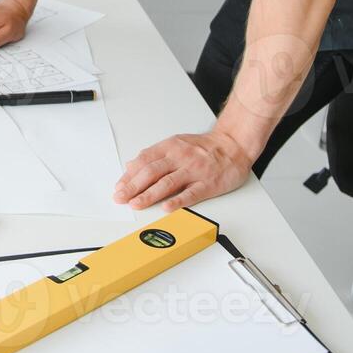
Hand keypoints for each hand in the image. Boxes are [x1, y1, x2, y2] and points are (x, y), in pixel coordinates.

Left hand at [112, 130, 254, 211]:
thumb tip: (131, 166)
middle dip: (133, 186)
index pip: (144, 161)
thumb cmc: (203, 147)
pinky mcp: (208, 183)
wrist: (233, 145)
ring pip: (167, 183)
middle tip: (121, 198)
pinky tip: (167, 208)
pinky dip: (178, 201)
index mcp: (170, 147)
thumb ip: (153, 156)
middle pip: (152, 172)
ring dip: (149, 195)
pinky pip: (191, 193)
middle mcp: (180, 157)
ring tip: (136, 204)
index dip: (129, 175)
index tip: (118, 187)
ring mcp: (194, 171)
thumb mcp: (175, 144)